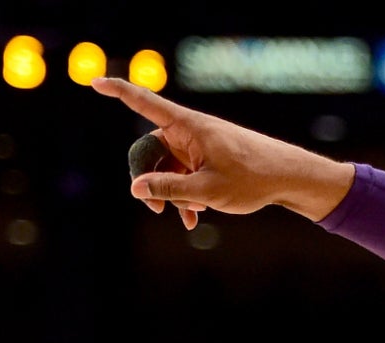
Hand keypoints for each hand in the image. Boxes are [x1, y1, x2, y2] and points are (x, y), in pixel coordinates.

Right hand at [93, 77, 355, 228]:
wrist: (290, 178)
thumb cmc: (253, 178)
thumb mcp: (206, 189)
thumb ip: (168, 188)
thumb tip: (136, 187)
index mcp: (188, 126)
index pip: (145, 103)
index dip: (118, 92)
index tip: (94, 82)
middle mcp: (189, 132)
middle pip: (149, 150)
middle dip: (147, 180)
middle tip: (155, 210)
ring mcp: (198, 146)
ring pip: (167, 168)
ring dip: (170, 194)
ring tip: (185, 218)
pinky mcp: (207, 159)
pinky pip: (184, 174)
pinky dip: (185, 194)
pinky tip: (193, 218)